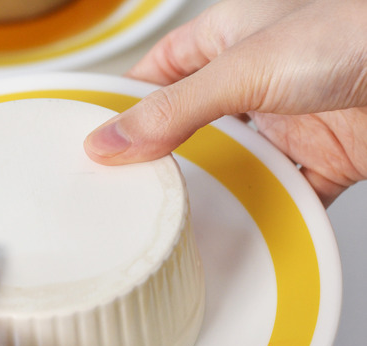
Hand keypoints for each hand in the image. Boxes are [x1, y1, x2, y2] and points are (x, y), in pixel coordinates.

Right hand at [85, 0, 366, 206]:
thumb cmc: (357, 30)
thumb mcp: (244, 67)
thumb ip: (174, 110)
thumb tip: (110, 140)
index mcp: (223, 41)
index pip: (153, 78)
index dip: (120, 110)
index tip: (88, 146)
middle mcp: (250, 83)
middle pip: (186, 130)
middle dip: (158, 162)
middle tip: (121, 195)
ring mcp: (283, 124)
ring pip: (229, 168)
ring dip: (209, 195)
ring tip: (170, 223)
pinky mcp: (318, 162)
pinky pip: (277, 195)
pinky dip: (261, 216)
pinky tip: (236, 233)